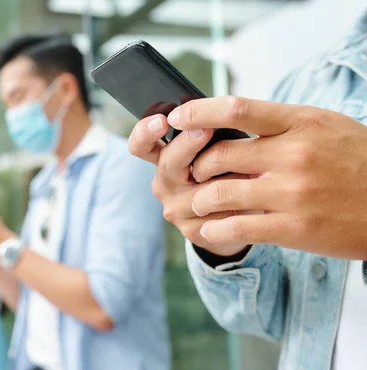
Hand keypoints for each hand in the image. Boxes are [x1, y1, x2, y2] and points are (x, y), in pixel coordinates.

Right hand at [128, 111, 250, 255]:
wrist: (239, 215)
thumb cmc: (228, 171)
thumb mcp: (214, 147)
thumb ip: (207, 133)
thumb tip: (215, 113)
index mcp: (164, 158)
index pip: (141, 145)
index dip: (146, 131)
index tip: (162, 121)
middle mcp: (164, 184)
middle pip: (169, 163)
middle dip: (188, 144)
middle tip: (205, 129)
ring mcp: (176, 210)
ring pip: (198, 189)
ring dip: (226, 176)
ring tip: (252, 165)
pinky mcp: (193, 231)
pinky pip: (216, 212)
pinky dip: (236, 202)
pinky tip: (253, 195)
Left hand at [159, 96, 366, 259]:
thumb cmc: (357, 161)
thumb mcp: (324, 128)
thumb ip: (279, 125)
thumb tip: (228, 122)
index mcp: (301, 123)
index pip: (236, 109)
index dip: (199, 112)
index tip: (178, 116)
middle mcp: (294, 155)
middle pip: (219, 155)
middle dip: (195, 165)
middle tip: (191, 172)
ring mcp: (293, 193)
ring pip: (220, 194)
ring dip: (200, 200)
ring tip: (199, 202)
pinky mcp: (294, 228)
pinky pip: (236, 228)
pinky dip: (214, 229)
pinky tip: (210, 228)